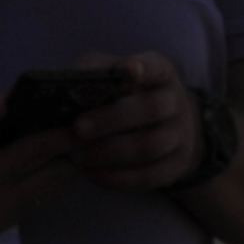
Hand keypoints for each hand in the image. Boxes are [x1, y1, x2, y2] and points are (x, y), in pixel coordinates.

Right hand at [0, 88, 81, 232]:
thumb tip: (6, 102)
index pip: (45, 150)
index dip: (70, 130)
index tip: (90, 112)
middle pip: (63, 173)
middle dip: (70, 148)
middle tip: (71, 123)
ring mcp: (1, 220)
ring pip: (57, 189)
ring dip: (60, 164)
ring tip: (53, 139)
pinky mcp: (0, 227)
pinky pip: (40, 199)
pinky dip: (44, 178)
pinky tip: (35, 159)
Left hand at [65, 52, 202, 195]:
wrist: (164, 128)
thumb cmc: (124, 98)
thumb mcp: (113, 79)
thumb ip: (92, 75)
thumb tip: (63, 89)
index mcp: (160, 75)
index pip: (157, 67)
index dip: (144, 68)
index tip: (128, 69)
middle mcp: (176, 103)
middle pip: (152, 109)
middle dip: (112, 119)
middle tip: (78, 128)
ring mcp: (181, 136)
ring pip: (150, 146)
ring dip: (108, 153)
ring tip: (77, 157)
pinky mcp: (177, 166)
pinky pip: (148, 176)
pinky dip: (115, 177)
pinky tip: (91, 173)